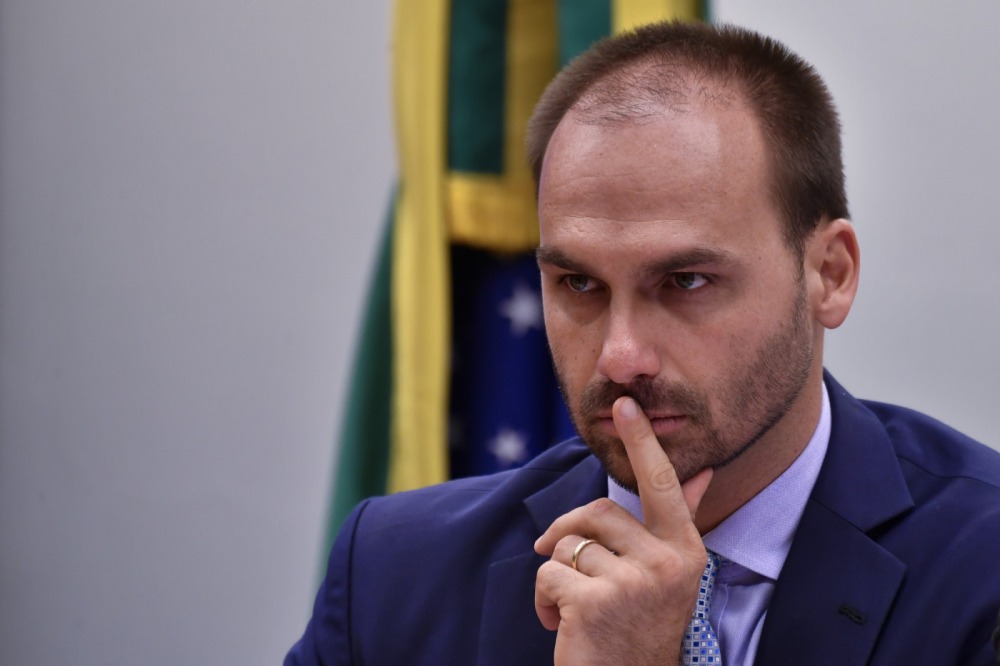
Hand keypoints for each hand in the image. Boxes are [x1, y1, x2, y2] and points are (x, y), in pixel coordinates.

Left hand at [534, 396, 713, 664]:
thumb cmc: (640, 629)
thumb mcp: (666, 575)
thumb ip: (677, 522)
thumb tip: (700, 473)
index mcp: (687, 551)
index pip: (662, 485)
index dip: (642, 442)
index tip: (626, 404)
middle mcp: (667, 564)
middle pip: (597, 512)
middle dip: (570, 536)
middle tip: (568, 570)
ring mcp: (634, 584)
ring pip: (568, 544)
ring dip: (558, 576)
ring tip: (577, 610)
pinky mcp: (596, 604)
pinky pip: (548, 574)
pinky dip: (543, 601)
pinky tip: (563, 626)